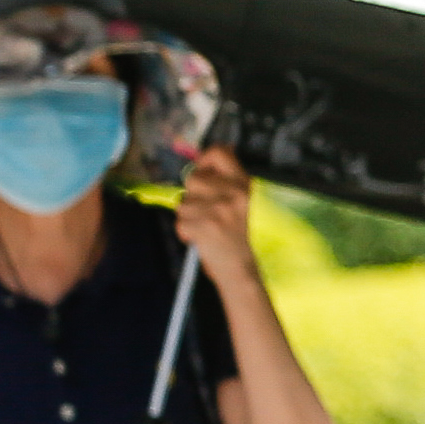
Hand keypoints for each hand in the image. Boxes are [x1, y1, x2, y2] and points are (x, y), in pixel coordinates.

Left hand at [175, 145, 255, 285]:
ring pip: (183, 203)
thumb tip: (205, 163)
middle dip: (193, 197)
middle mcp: (232, 193)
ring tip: (207, 229)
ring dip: (189, 218)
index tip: (204, 173)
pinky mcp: (203, 226)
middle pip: (193, 179)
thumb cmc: (241, 239)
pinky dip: (186, 233)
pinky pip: (180, 222)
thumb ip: (227, 183)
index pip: (219, 153)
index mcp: (244, 185)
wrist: (243, 271)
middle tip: (207, 213)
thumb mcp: (243, 204)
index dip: (204, 160)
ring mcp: (217, 210)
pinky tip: (203, 240)